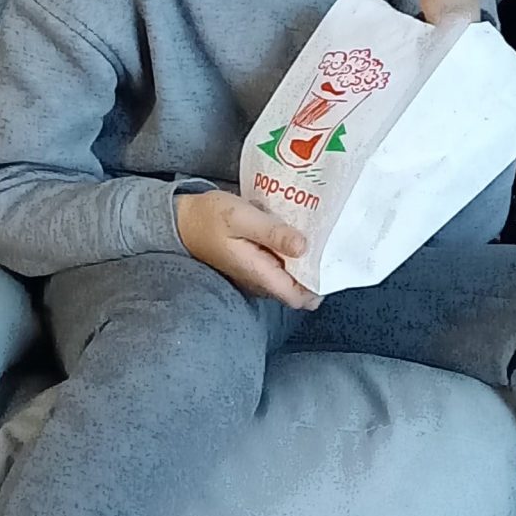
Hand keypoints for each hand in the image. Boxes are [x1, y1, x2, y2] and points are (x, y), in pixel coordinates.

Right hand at [175, 188, 318, 309]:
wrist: (183, 221)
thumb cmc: (210, 217)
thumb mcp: (241, 217)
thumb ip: (272, 232)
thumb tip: (303, 246)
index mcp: (259, 273)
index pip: (298, 297)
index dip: (319, 286)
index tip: (333, 262)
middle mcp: (260, 281)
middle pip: (298, 288)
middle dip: (317, 271)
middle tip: (330, 243)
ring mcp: (257, 274)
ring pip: (291, 277)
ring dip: (305, 261)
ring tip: (318, 234)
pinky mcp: (255, 264)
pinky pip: (281, 266)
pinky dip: (292, 253)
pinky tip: (296, 232)